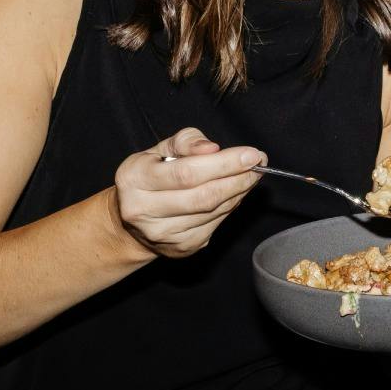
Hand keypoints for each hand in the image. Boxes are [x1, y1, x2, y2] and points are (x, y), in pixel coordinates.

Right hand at [112, 127, 265, 258]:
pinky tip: (235, 192)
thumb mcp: (159, 149)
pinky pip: (216, 223)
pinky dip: (231, 205)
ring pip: (213, 211)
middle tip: (259, 164)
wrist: (131, 219)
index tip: (251, 154)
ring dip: (239, 191)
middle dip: (238, 179)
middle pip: (204, 196)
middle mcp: (143, 210)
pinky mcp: (181, 247)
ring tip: (250, 175)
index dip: (224, 164)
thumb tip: (213, 149)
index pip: (187, 173)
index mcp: (134, 179)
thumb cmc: (150, 175)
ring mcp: (163, 233)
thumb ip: (186, 142)